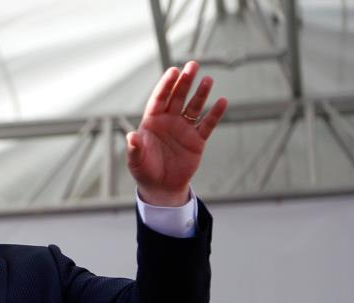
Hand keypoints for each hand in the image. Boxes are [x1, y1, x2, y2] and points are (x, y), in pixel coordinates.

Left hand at [126, 61, 227, 205]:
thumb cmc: (145, 171)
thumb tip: (131, 136)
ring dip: (201, 93)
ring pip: (194, 107)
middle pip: (178, 97)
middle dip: (185, 82)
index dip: (166, 85)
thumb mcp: (136, 161)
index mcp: (152, 121)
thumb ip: (134, 148)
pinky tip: (222, 102)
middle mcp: (169, 121)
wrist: (161, 187)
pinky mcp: (197, 140)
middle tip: (193, 65)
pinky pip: (207, 124)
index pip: (159, 99)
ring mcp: (184, 129)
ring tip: (208, 79)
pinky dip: (215, 114)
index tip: (173, 71)